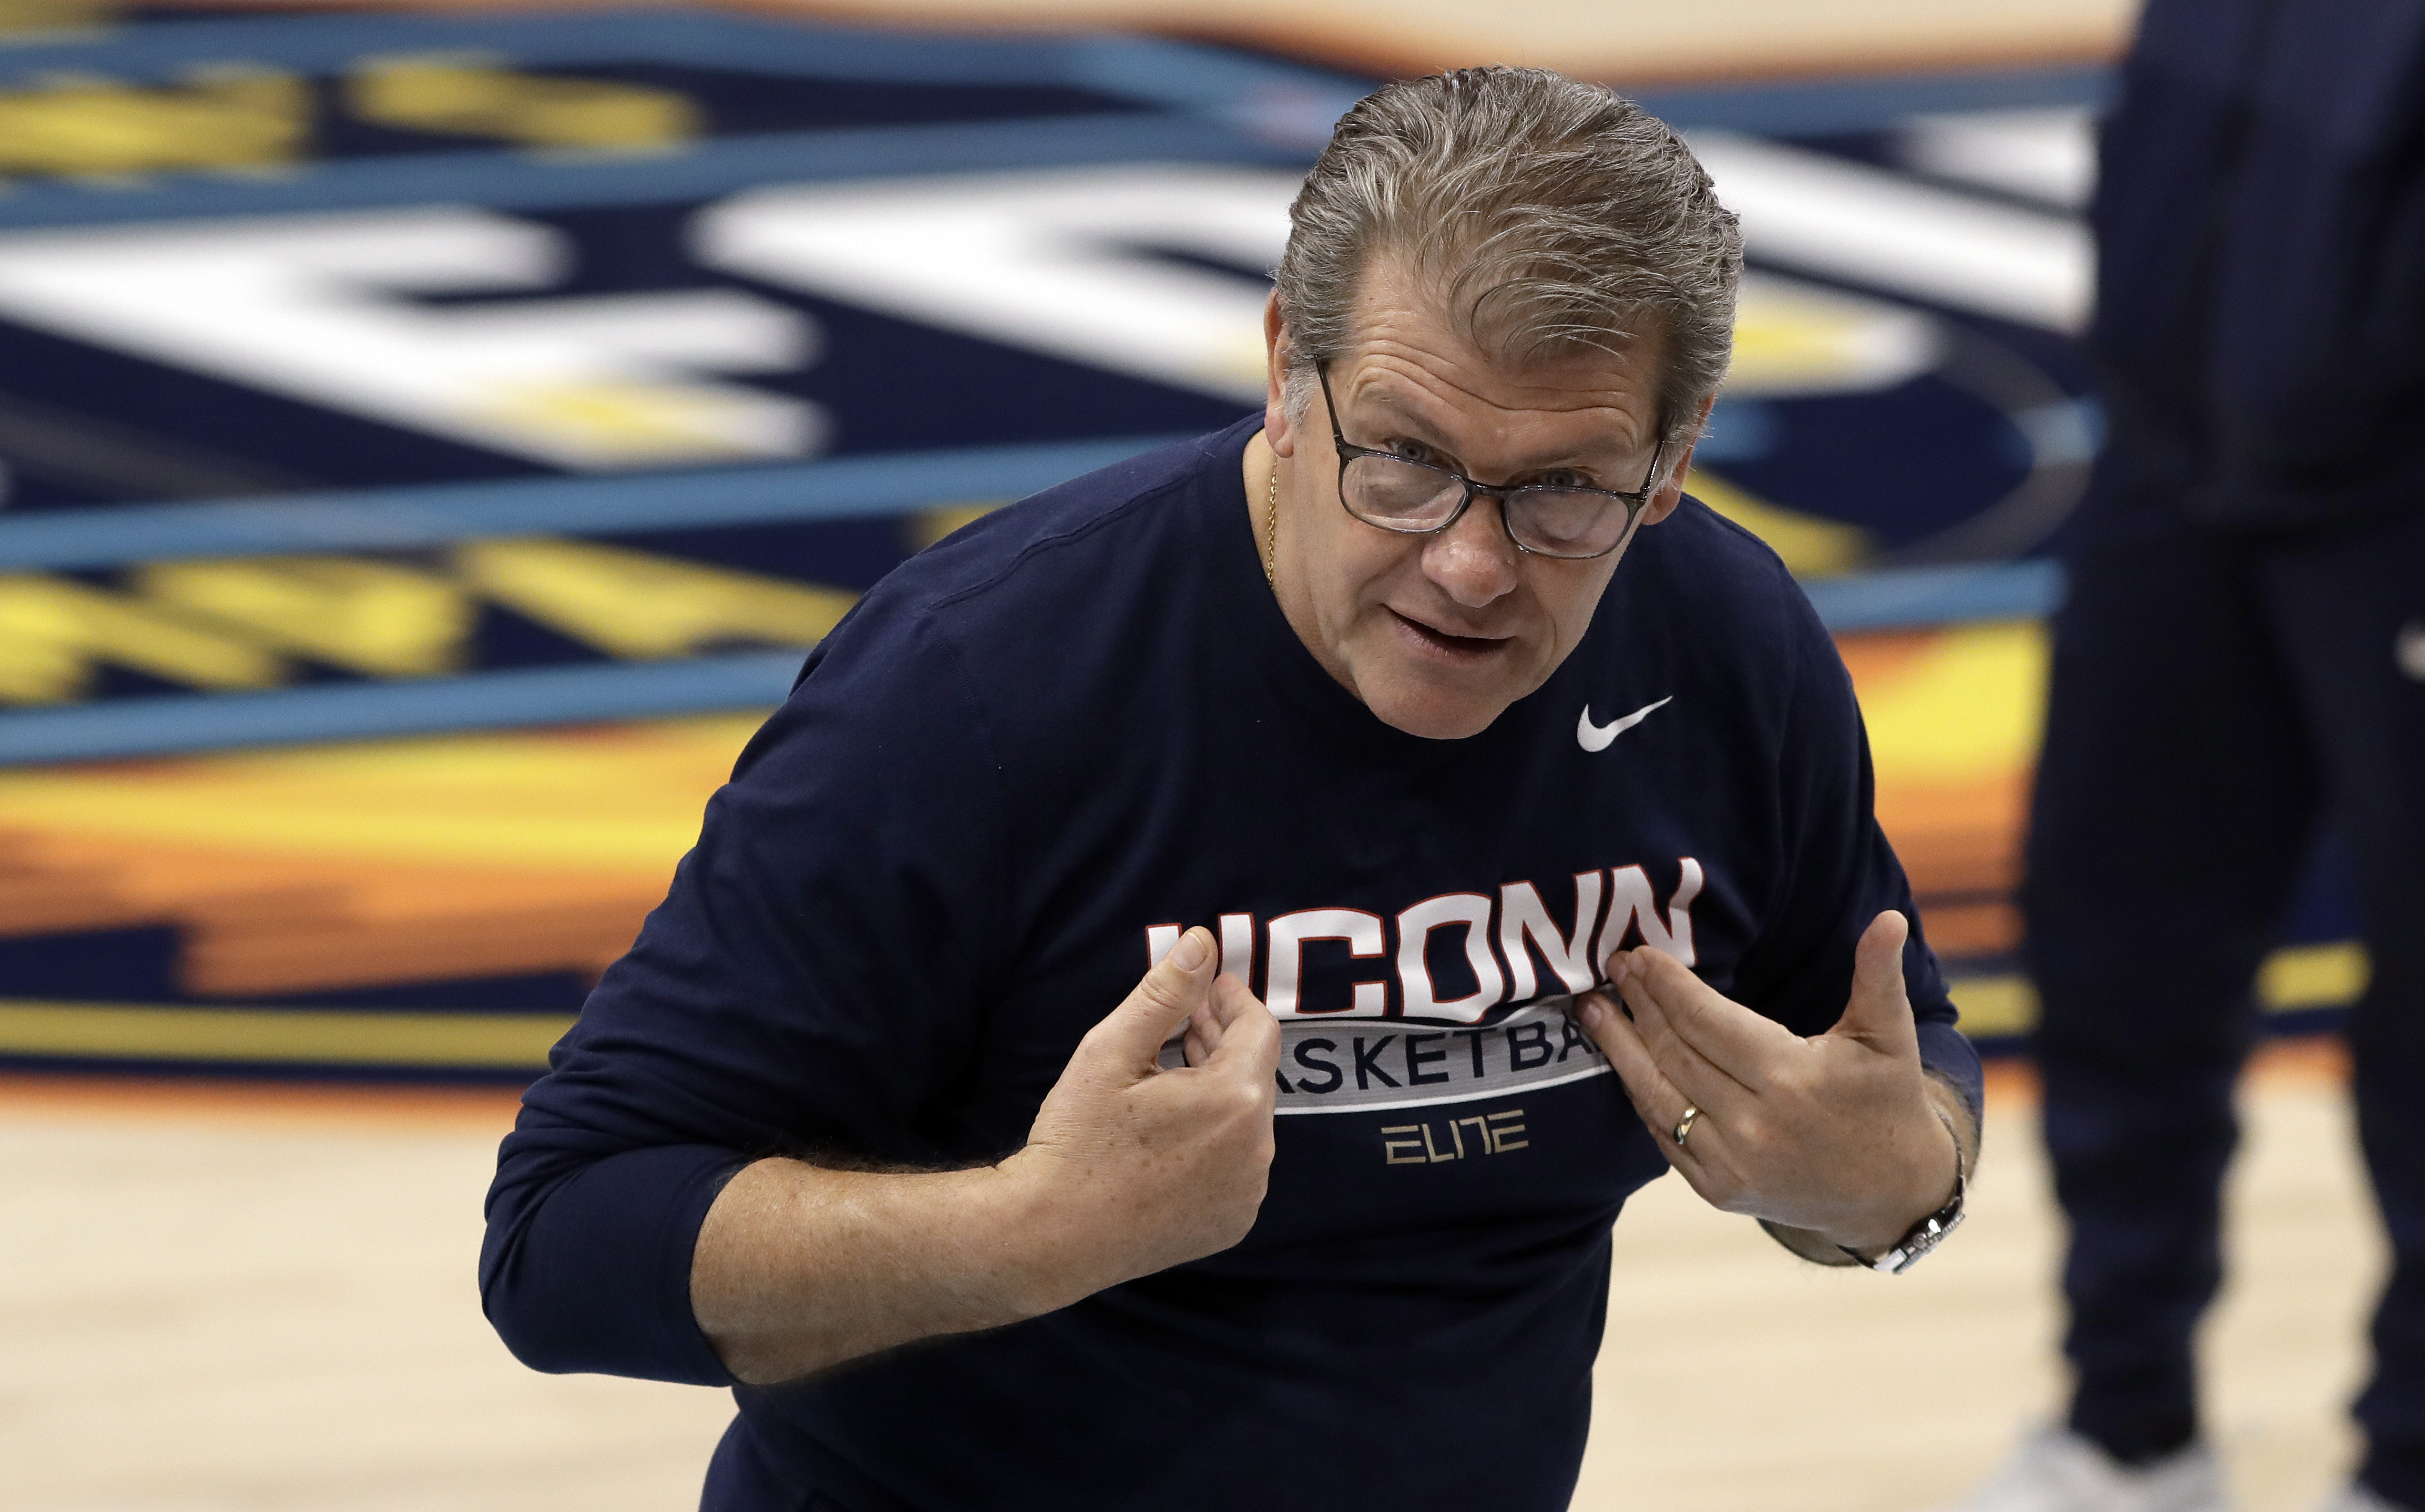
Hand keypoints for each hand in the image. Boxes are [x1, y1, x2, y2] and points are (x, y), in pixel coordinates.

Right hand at [1008, 926, 1281, 1303]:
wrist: (1053, 1236)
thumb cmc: (1077, 1140)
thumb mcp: (1112, 1052)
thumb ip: (1165, 993)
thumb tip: (1203, 941)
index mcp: (1236, 1099)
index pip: (1259, 1029)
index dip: (1232, 1001)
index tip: (1204, 988)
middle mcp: (1258, 1150)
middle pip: (1254, 1075)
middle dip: (1221, 1042)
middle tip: (1181, 1024)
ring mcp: (1249, 1193)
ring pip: (1246, 1121)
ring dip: (1218, 1091)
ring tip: (1168, 1076)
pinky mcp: (1232, 1224)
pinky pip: (1237, 1165)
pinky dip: (1214, 1140)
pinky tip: (1169, 1134)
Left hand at [1574, 911, 1959, 1253]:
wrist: (1891, 1194)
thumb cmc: (1885, 1100)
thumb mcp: (1890, 1036)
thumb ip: (1878, 976)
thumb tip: (1890, 918)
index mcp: (1791, 1079)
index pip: (1708, 1021)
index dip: (1668, 985)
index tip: (1640, 954)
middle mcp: (1754, 1125)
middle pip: (1676, 1052)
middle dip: (1638, 1005)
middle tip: (1612, 965)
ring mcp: (1731, 1163)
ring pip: (1658, 1094)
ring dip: (1620, 1048)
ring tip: (1592, 1008)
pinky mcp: (1717, 1190)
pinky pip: (1664, 1134)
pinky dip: (1640, 1094)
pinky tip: (1623, 1060)